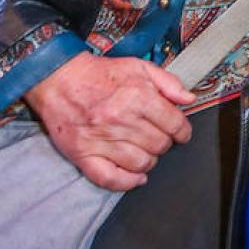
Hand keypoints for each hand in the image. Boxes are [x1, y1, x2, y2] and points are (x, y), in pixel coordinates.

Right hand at [23, 52, 195, 191]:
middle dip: (165, 143)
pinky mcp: (83, 154)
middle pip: (159, 144)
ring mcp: (100, 140)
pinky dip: (127, 182)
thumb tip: (189, 99)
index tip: (181, 133)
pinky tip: (137, 177)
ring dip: (150, 160)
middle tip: (159, 137)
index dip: (182, 131)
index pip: (174, 124)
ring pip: (141, 163)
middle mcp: (120, 120)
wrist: (58, 79)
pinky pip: (110, 179)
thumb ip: (168, 82)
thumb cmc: (100, 74)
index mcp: (137, 97)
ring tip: (146, 152)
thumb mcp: (138, 67)